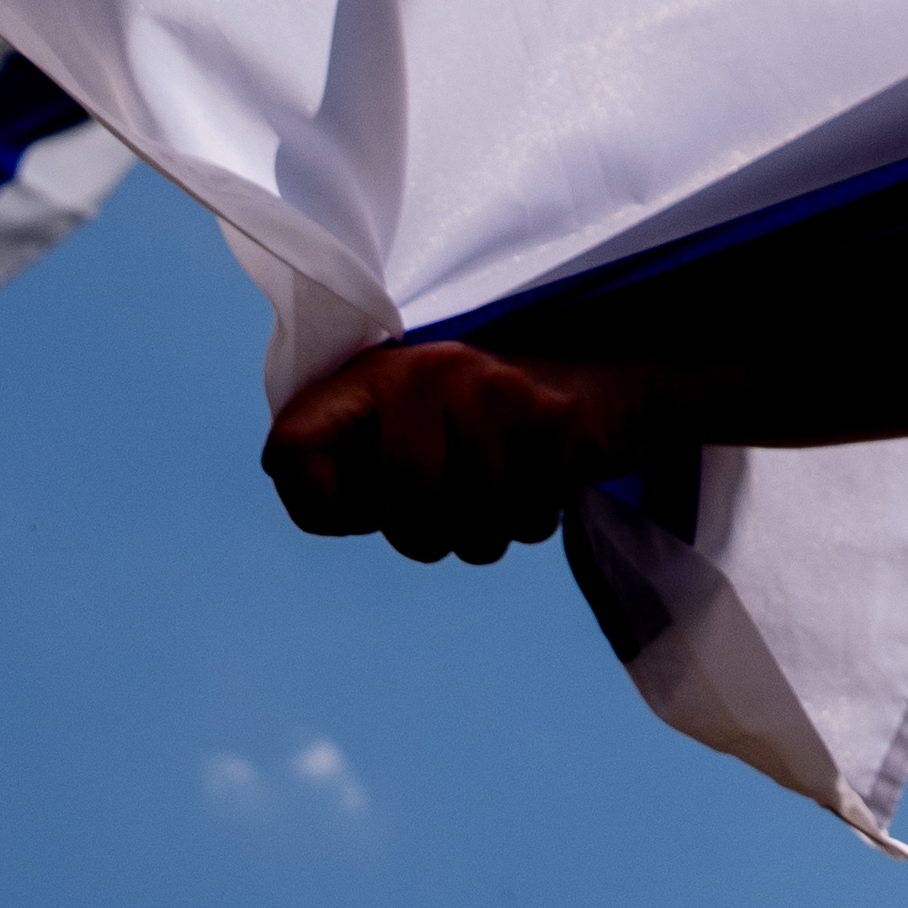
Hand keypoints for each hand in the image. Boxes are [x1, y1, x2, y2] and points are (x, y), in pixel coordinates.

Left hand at [264, 343, 657, 563]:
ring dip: (489, 532)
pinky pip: (519, 518)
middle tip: (460, 500)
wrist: (618, 378)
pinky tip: (543, 480)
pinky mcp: (548, 417)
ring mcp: (488, 390)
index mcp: (376, 373)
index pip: (289, 453)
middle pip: (398, 514)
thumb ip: (361, 460)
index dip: (326, 506)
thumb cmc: (501, 421)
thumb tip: (319, 503)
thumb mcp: (417, 424)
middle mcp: (423, 371)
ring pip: (462, 527)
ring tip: (508, 487)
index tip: (370, 503)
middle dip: (430, 535)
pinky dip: (533, 520)